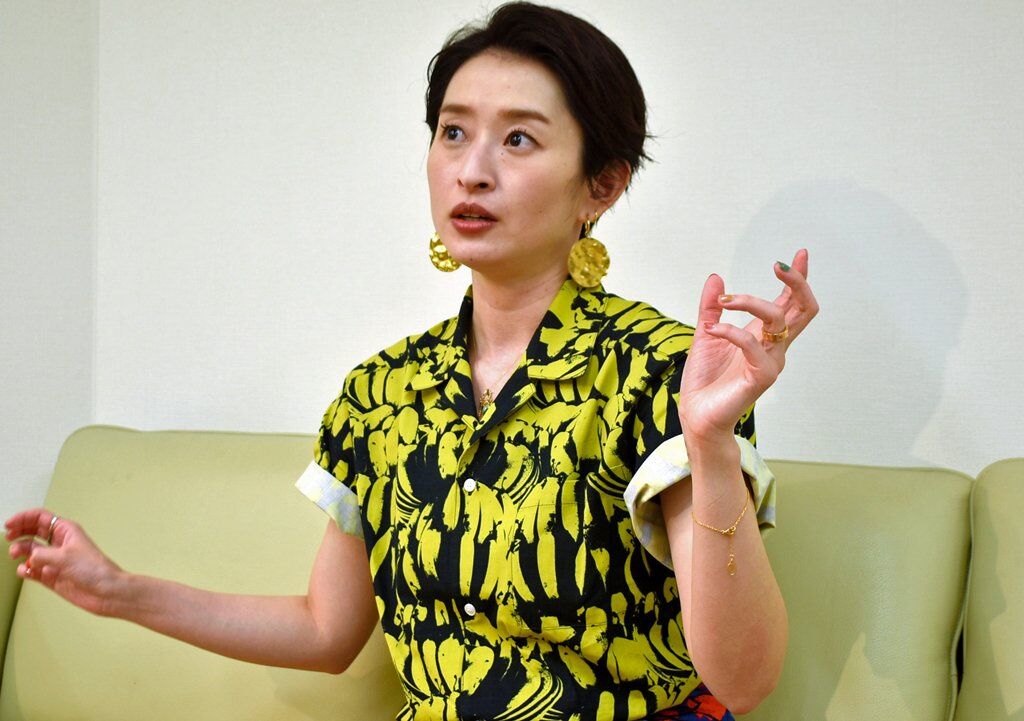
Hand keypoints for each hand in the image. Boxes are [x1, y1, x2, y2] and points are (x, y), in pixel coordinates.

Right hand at [5, 508, 124, 616]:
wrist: (105, 592)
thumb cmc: (94, 569)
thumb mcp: (65, 557)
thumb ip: (41, 555)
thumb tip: (28, 557)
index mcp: (66, 531)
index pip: (40, 518)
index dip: (23, 518)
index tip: (8, 525)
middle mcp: (59, 544)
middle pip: (32, 532)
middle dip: (19, 533)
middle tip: (8, 537)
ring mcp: (54, 560)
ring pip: (30, 551)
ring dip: (21, 551)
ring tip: (16, 555)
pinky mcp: (51, 576)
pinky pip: (32, 570)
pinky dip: (25, 570)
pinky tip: (25, 571)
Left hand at [678, 248, 818, 440]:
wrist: (697, 413)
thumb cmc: (706, 378)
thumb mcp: (706, 334)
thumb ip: (712, 308)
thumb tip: (716, 278)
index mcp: (765, 336)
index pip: (792, 304)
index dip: (798, 279)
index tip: (800, 254)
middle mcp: (774, 347)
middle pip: (803, 310)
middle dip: (797, 283)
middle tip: (778, 265)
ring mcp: (771, 362)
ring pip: (779, 319)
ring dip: (750, 302)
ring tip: (723, 303)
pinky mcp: (761, 377)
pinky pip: (753, 344)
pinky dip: (731, 330)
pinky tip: (712, 329)